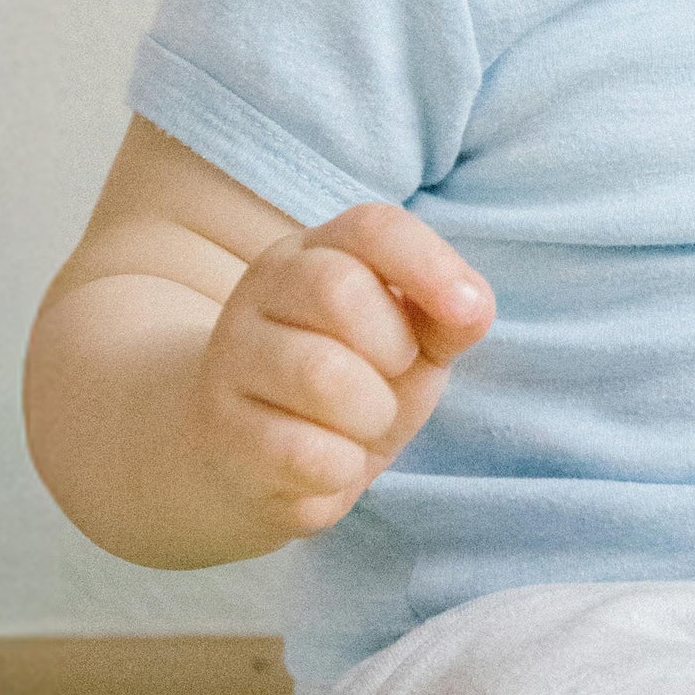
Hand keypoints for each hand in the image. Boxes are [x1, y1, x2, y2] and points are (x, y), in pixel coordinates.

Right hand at [184, 202, 491, 542]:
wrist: (263, 464)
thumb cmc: (354, 385)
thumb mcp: (412, 341)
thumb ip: (448, 315)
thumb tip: (472, 307)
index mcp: (314, 252)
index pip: (372, 227)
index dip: (430, 264)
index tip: (469, 312)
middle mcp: (262, 291)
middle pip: (338, 291)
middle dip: (393, 347)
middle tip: (390, 374)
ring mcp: (231, 360)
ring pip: (321, 375)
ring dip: (371, 414)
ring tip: (361, 423)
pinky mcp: (223, 433)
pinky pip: (306, 452)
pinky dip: (342, 467)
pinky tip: (329, 463)